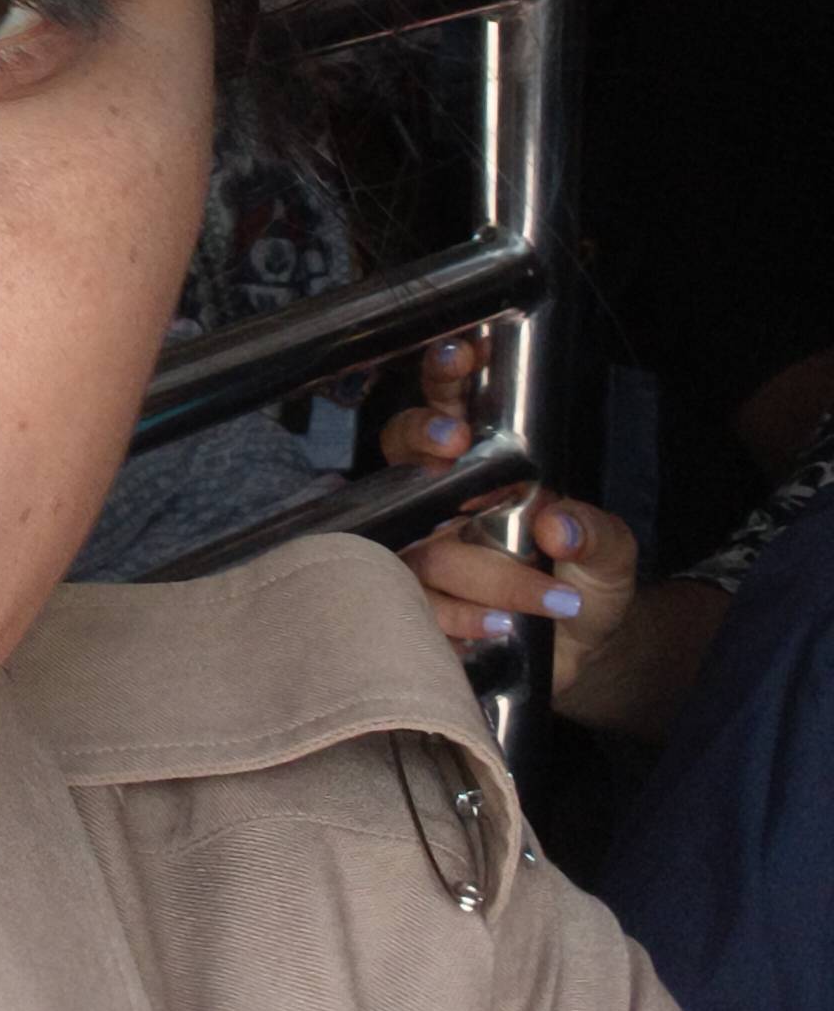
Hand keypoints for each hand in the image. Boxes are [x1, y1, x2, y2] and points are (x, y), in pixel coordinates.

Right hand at [382, 328, 638, 698]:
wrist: (581, 654)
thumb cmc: (588, 583)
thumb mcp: (611, 554)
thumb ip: (594, 533)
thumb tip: (556, 525)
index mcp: (483, 470)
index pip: (450, 408)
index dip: (445, 377)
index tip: (460, 356)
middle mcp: (440, 505)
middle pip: (399, 455)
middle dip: (420, 438)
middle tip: (453, 440)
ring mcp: (422, 556)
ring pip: (416, 548)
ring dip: (475, 570)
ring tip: (541, 598)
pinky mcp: (416, 610)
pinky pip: (414, 609)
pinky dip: (460, 619)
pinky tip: (501, 628)